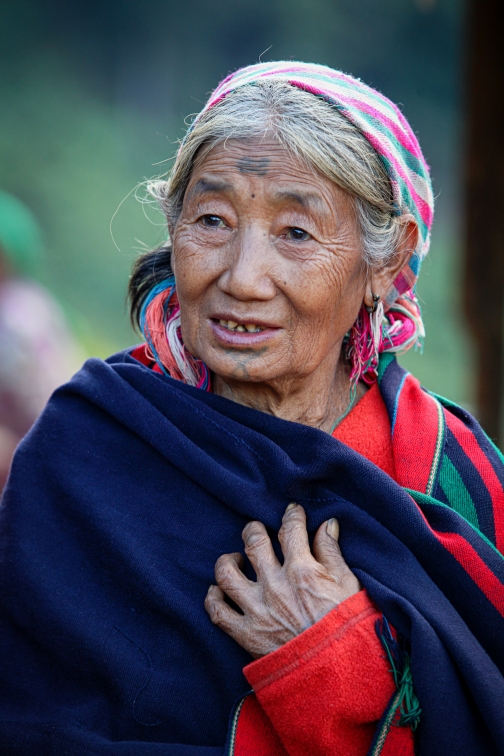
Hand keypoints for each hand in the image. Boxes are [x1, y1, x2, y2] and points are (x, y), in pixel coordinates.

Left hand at [204, 503, 360, 657]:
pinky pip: (217, 611)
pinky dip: (213, 597)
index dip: (291, 516)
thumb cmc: (348, 630)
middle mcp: (275, 585)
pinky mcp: (246, 634)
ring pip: (227, 572)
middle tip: (256, 531)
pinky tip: (219, 590)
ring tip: (236, 560)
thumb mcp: (349, 586)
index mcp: (303, 570)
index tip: (291, 512)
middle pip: (253, 542)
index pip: (290, 530)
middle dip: (253, 530)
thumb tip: (327, 524)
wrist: (338, 676)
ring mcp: (257, 609)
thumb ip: (332, 552)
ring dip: (228, 561)